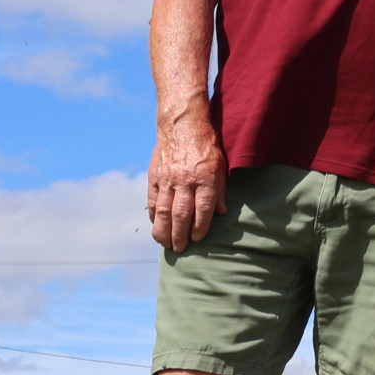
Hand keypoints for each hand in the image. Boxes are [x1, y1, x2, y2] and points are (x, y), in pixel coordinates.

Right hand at [147, 116, 226, 252]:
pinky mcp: (154, 176)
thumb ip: (220, 190)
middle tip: (180, 249)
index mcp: (205, 177)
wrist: (182, 125)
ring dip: (164, 230)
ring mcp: (167, 178)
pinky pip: (153, 200)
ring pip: (164, 210)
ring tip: (166, 244)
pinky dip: (154, 215)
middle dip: (180, 234)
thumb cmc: (206, 148)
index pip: (203, 207)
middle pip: (181, 213)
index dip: (200, 226)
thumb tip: (221, 213)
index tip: (198, 239)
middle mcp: (185, 179)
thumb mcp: (221, 167)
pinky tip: (156, 226)